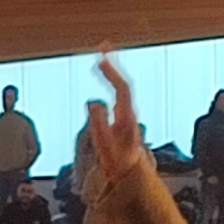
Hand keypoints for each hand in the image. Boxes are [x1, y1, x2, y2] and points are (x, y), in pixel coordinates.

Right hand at [88, 52, 146, 180]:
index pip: (122, 88)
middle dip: (113, 64)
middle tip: (103, 47)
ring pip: (122, 87)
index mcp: (127, 117)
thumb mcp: (106, 147)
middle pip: (124, 83)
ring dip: (113, 70)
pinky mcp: (122, 118)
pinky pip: (118, 93)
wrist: (130, 177)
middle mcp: (129, 113)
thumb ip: (99, 125)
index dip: (112, 72)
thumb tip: (93, 101)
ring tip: (102, 56)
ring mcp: (127, 115)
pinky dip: (111, 81)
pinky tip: (104, 75)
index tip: (100, 58)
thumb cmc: (118, 164)